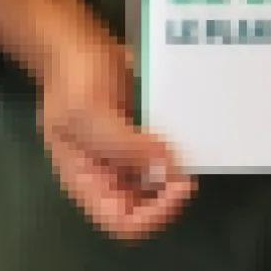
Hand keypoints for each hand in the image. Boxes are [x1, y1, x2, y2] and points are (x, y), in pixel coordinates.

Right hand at [0, 0, 192, 239]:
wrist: (78, 48)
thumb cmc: (73, 80)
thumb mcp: (87, 112)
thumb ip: (123, 144)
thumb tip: (166, 168)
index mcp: (87, 182)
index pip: (123, 223)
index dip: (156, 214)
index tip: (181, 183)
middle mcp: (111, 177)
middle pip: (150, 208)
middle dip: (175, 190)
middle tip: (193, 160)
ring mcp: (130, 159)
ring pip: (165, 184)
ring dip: (183, 170)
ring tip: (197, 146)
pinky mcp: (146, 139)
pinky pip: (170, 156)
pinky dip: (185, 150)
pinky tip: (196, 133)